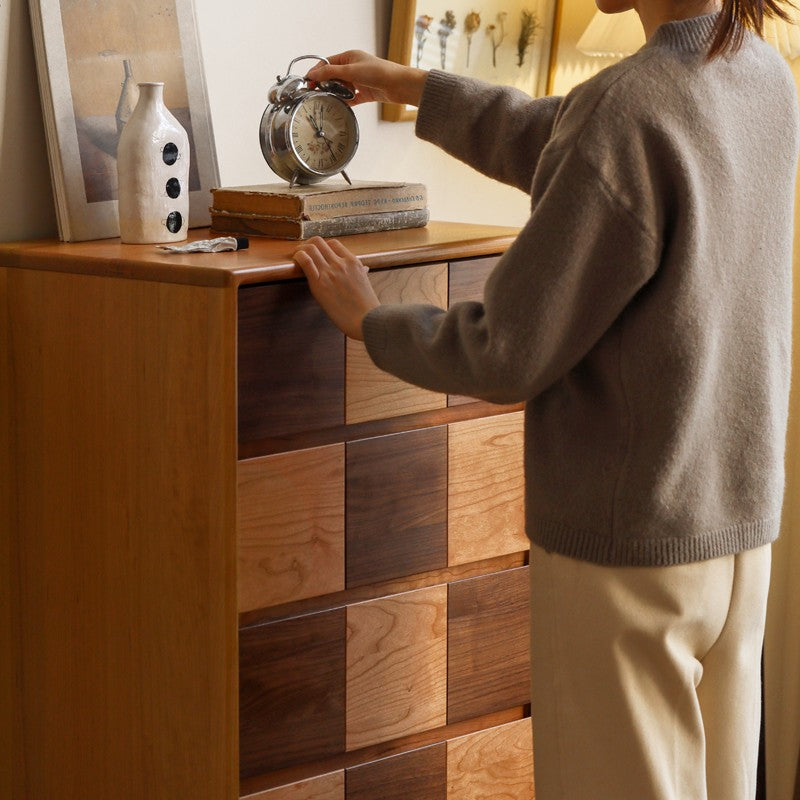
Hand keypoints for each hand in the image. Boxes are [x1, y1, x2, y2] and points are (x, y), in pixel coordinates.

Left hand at [293, 237, 380, 339]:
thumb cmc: (367, 307)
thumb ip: (361, 273)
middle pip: (319, 242)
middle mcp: (340, 263)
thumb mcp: (366, 283)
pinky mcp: (319, 283)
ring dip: (300, 249)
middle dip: (308, 245)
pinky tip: (295, 260)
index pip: (333, 243)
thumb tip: (365, 269)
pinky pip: (306, 261)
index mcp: (353, 262)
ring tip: (296, 256)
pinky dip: (298, 257)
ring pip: (311, 248)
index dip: (322, 246)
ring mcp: (330, 272)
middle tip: (303, 252)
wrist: (366, 319)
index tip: (317, 253)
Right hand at [306, 50, 427, 107]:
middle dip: (324, 84)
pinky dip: (344, 101)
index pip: (327, 63)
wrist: (398, 85)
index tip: (308, 82)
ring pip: (341, 88)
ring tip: (327, 100)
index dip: (316, 72)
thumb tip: (312, 74)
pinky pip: (350, 98)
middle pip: (332, 76)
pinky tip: (338, 106)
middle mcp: (353, 67)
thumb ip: (330, 73)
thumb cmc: (378, 72)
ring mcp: (358, 81)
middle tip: (315, 93)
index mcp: (349, 57)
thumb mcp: (350, 70)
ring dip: (335, 93)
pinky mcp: (364, 93)